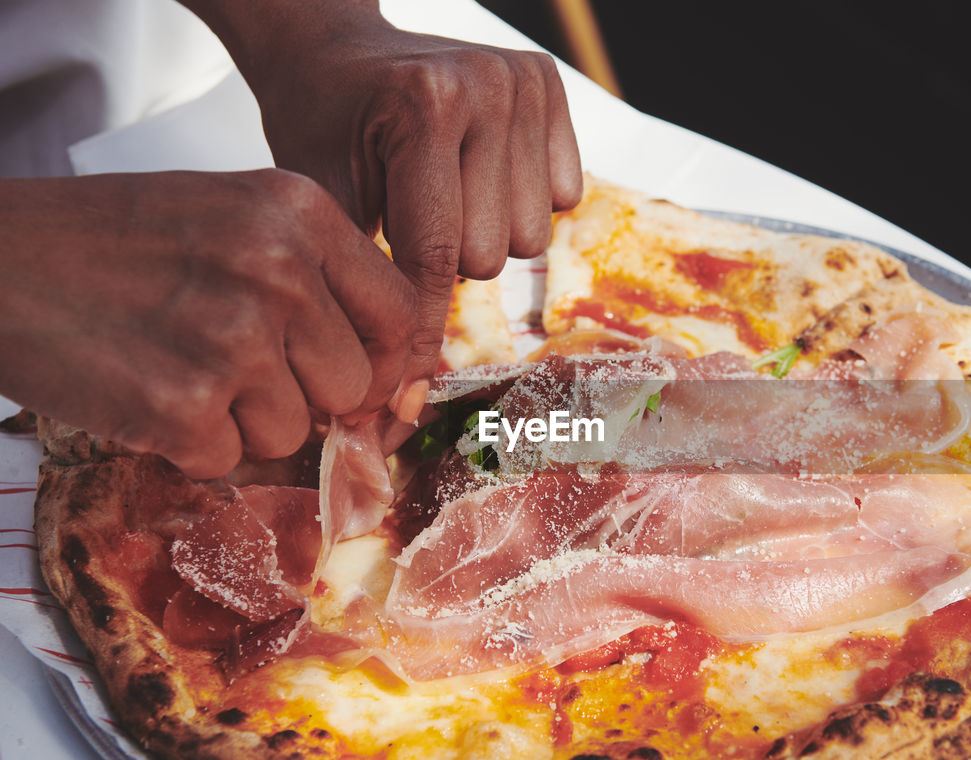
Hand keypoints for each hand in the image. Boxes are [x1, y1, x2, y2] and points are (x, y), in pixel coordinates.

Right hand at [0, 170, 415, 477]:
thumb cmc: (106, 241)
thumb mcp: (230, 218)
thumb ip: (315, 279)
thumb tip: (385, 374)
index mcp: (298, 213)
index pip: (399, 314)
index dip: (383, 363)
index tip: (357, 382)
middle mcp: (277, 270)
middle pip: (351, 385)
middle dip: (303, 395)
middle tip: (233, 367)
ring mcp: (231, 338)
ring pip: (293, 431)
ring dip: (240, 421)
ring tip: (175, 364)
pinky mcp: (181, 405)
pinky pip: (228, 460)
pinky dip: (188, 445)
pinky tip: (144, 391)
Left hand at [184, 0, 582, 413]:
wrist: (333, 51)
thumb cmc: (321, 130)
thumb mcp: (321, 206)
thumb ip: (360, 294)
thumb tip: (394, 407)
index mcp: (424, 106)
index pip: (436, 253)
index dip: (420, 327)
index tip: (403, 383)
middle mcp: (487, 85)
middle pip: (489, 255)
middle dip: (444, 264)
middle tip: (408, 228)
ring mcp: (524, 81)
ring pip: (528, 238)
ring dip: (483, 237)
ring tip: (441, 199)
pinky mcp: (549, 84)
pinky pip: (561, 197)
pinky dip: (519, 203)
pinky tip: (478, 177)